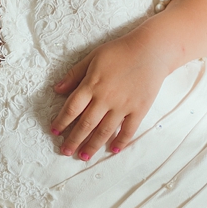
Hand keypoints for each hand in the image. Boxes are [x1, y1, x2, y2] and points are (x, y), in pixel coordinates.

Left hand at [50, 29, 168, 158]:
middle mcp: (105, 98)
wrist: (151, 50)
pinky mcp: (139, 109)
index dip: (61, 121)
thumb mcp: (92, 57)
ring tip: (83, 157)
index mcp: (92, 84)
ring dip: (93, 145)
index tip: (55, 132)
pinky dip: (121, 141)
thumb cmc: (119, 52)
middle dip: (74, 140)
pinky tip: (113, 150)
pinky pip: (128, 130)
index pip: (72, 108)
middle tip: (65, 152)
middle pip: (86, 124)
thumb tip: (57, 89)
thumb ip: (74, 74)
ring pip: (104, 131)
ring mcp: (123, 105)